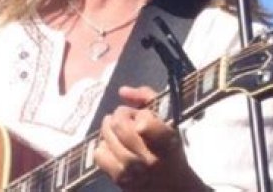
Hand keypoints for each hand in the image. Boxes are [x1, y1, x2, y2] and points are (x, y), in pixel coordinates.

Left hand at [94, 86, 209, 190]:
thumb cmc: (170, 150)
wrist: (173, 187)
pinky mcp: (119, 179)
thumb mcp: (168, 121)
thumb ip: (148, 98)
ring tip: (120, 132)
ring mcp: (132, 170)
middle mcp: (149, 158)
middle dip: (121, 115)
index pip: (144, 123)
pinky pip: (99, 153)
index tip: (143, 116)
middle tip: (128, 119)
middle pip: (119, 124)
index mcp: (166, 142)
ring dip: (110, 128)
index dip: (139, 114)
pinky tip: (114, 148)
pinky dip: (104, 146)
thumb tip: (122, 91)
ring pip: (106, 136)